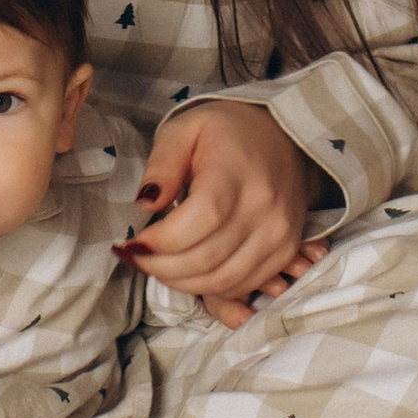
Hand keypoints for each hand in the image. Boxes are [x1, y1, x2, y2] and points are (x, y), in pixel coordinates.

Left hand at [118, 103, 327, 328]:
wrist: (283, 138)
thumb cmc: (226, 133)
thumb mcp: (184, 129)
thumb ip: (162, 165)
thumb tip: (145, 203)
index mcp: (235, 174)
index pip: (197, 223)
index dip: (160, 242)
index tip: (133, 242)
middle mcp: (263, 209)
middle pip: (206, 259)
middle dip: (161, 267)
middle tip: (138, 257)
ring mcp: (278, 235)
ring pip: (223, 281)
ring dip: (182, 283)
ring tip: (159, 266)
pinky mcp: (285, 252)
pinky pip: (243, 286)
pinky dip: (211, 288)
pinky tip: (190, 271)